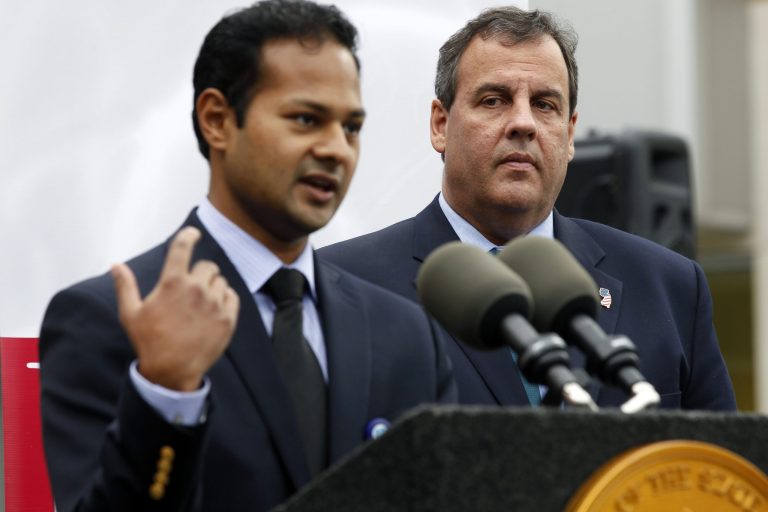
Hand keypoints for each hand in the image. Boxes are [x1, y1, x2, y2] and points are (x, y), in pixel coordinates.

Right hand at [112, 226, 239, 390]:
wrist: (172, 371)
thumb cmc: (149, 341)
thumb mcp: (131, 313)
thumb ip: (125, 285)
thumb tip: (115, 264)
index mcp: (172, 283)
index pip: (183, 247)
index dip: (189, 235)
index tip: (194, 232)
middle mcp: (196, 289)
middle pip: (207, 266)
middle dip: (200, 273)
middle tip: (192, 288)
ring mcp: (214, 303)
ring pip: (220, 282)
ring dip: (212, 287)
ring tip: (200, 306)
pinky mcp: (228, 318)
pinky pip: (232, 296)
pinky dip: (225, 300)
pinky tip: (213, 311)